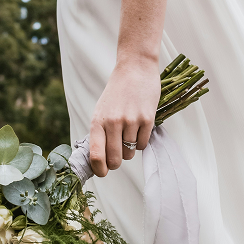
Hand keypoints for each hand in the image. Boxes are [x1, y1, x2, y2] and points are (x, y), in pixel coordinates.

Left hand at [90, 57, 160, 176]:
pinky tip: (138, 129)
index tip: (102, 173)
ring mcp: (131, 121)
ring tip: (128, 134)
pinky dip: (140, 142)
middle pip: (115, 159)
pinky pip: (143, 144)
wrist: (135, 69)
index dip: (99, 169)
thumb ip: (99, 133)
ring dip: (129, 150)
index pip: (96, 154)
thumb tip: (98, 159)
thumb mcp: (101, 111)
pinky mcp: (147, 119)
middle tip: (117, 158)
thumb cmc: (116, 93)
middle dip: (116, 163)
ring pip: (130, 153)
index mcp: (98, 121)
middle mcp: (113, 122)